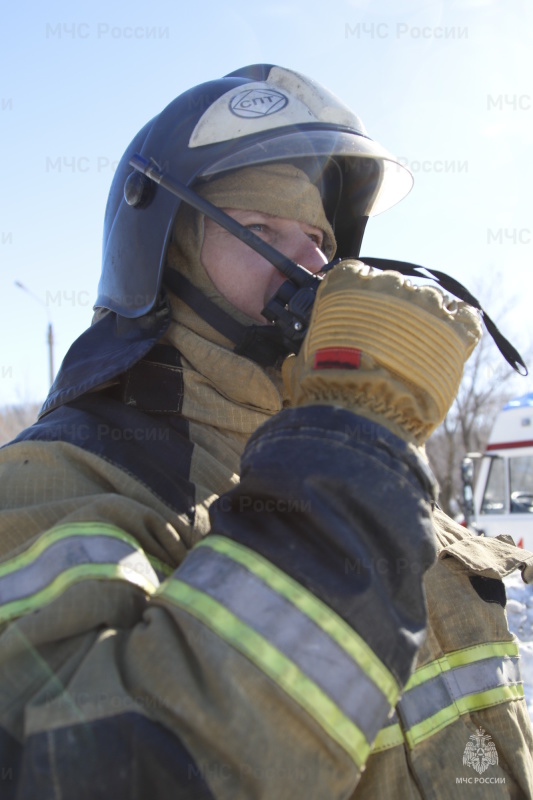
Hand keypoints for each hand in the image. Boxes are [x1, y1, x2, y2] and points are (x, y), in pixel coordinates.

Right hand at [282, 261, 481, 444]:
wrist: (362, 418)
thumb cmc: (328, 389)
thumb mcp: (303, 363)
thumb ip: (308, 348)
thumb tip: (300, 359)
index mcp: (347, 285)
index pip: (356, 275)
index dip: (359, 298)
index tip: (360, 318)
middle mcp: (388, 285)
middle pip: (394, 289)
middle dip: (393, 313)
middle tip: (386, 345)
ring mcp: (425, 304)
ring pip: (429, 301)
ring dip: (425, 322)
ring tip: (416, 354)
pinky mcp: (455, 329)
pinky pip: (465, 316)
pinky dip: (459, 328)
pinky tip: (447, 346)